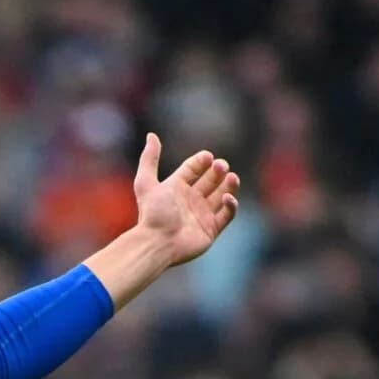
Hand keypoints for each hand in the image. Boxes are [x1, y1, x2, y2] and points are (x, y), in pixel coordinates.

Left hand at [129, 133, 239, 267]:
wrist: (157, 243)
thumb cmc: (152, 214)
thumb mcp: (146, 182)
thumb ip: (149, 159)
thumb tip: (151, 135)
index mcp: (177, 188)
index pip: (193, 169)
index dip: (201, 161)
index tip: (207, 157)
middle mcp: (190, 200)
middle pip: (210, 180)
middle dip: (217, 171)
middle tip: (221, 166)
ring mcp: (202, 215)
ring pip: (221, 195)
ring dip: (228, 185)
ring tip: (232, 177)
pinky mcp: (211, 230)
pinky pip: (227, 215)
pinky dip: (231, 205)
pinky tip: (228, 198)